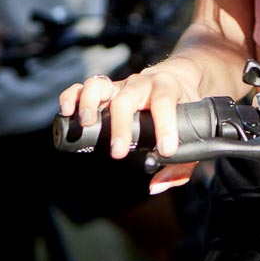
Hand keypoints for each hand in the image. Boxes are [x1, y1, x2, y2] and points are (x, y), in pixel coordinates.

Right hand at [59, 59, 200, 161]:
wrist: (179, 75)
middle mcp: (141, 83)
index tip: (165, 150)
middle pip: (127, 99)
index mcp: (167, 87)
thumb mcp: (192, 129)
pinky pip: (83, 87)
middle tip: (118, 153)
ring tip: (86, 124)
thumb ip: (180, 163)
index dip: (165, 125)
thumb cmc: (184, 106)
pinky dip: (72, 96)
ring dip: (90, 103)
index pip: (165, 102)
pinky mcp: (106, 89)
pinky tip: (67, 111)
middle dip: (120, 126)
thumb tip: (156, 186)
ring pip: (100, 85)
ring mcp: (121, 85)